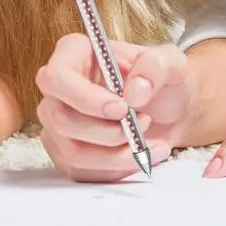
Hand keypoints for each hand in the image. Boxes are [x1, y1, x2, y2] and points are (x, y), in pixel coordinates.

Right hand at [36, 34, 191, 181]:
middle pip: (60, 119)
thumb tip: (134, 92)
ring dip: (115, 155)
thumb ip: (155, 66)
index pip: (56, 77)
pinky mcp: (66, 151)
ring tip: (146, 142)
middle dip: (106, 132)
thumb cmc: (160, 78)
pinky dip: (117, 170)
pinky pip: (83, 172)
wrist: (168, 109)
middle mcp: (57, 87)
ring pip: (72, 151)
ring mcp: (57, 121)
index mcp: (72, 53)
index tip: (122, 109)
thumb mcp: (169, 61)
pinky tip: (140, 154)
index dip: (84, 98)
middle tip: (141, 124)